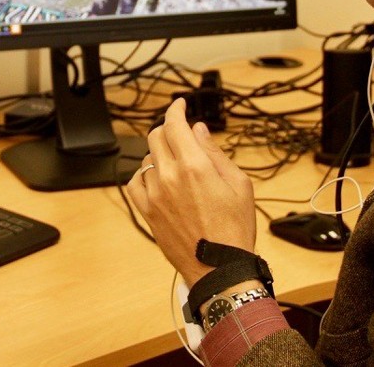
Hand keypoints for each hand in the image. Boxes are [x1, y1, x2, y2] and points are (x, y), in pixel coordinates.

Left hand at [125, 98, 256, 286]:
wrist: (219, 267)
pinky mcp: (146, 211)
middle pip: (157, 136)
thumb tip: (198, 130)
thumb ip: (214, 152)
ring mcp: (154, 195)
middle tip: (180, 134)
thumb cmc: (234, 228)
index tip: (180, 105)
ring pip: (147, 158)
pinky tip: (157, 179)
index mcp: (195, 166)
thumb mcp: (238, 184)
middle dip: (169, 129)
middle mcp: (169, 176)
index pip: (175, 125)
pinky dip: (144, 175)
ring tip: (177, 164)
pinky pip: (135, 182)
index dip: (176, 109)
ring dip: (160, 154)